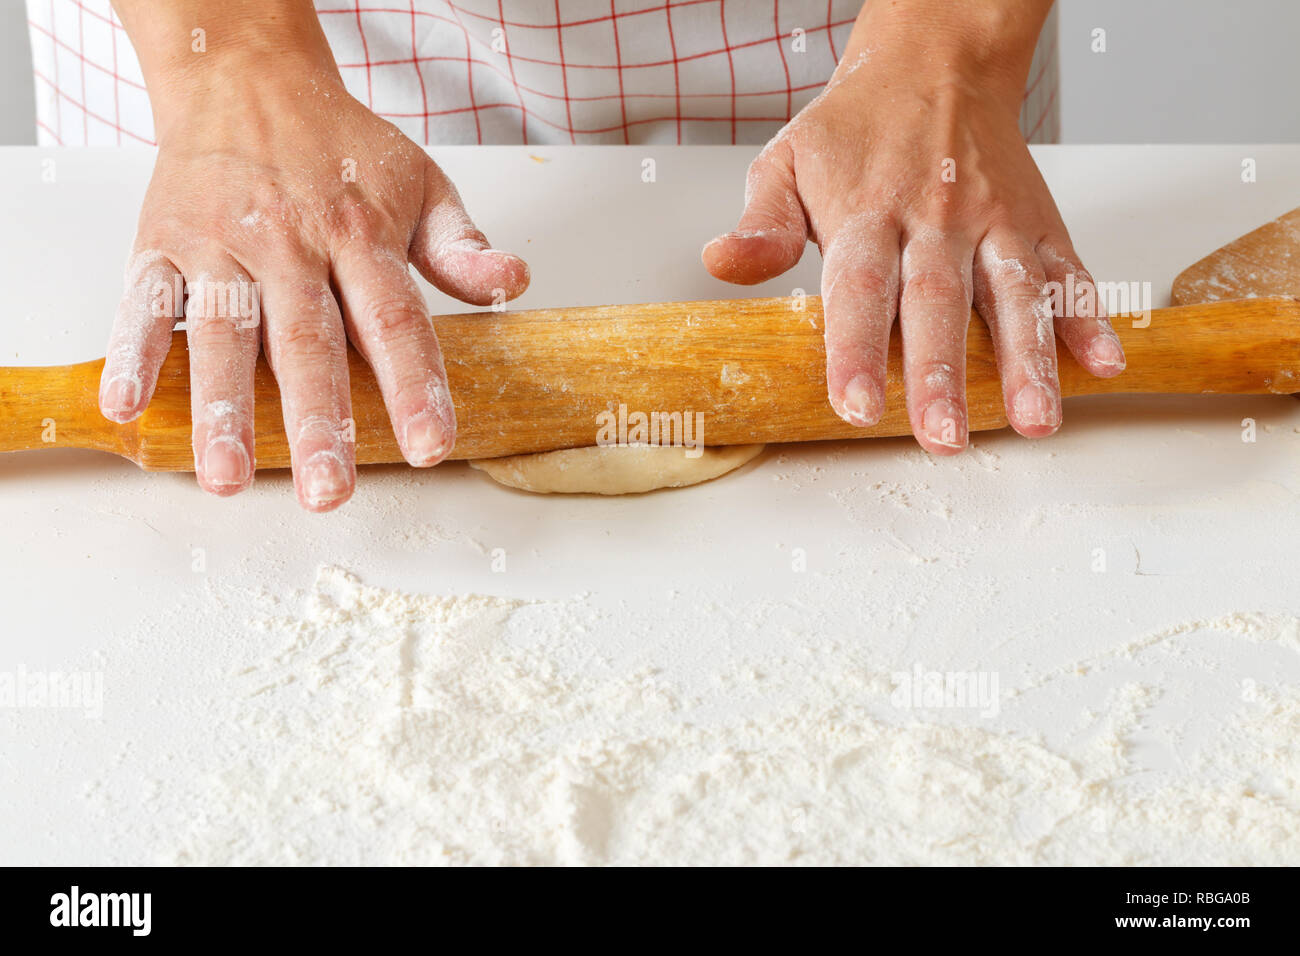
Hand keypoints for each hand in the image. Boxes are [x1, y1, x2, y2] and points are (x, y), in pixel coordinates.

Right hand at [98, 14, 526, 510]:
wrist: (247, 76)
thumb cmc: (340, 147)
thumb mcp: (420, 182)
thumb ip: (461, 245)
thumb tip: (513, 284)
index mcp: (361, 234)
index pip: (395, 321)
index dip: (415, 386)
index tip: (431, 446)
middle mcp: (290, 242)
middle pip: (307, 342)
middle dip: (317, 423)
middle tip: (327, 491)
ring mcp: (221, 243)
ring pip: (225, 332)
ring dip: (223, 407)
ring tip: (227, 477)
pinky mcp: (162, 242)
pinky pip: (144, 302)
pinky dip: (132, 352)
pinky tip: (129, 406)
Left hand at [703, 5, 1123, 453]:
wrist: (935, 63)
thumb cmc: (854, 129)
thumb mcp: (787, 162)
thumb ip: (762, 223)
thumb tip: (723, 263)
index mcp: (868, 211)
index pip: (860, 289)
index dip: (856, 350)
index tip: (855, 405)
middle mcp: (936, 217)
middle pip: (939, 302)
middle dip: (943, 374)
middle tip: (944, 437)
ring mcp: (993, 220)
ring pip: (1013, 294)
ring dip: (1027, 360)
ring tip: (1034, 420)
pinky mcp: (1036, 223)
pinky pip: (1066, 270)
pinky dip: (1086, 317)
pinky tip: (1100, 363)